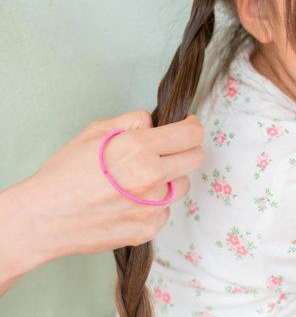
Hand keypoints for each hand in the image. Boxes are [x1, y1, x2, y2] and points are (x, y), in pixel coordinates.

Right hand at [0, 110, 204, 292]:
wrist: (43, 218)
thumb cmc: (65, 173)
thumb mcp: (96, 132)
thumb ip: (134, 121)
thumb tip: (157, 123)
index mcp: (139, 148)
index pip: (192, 135)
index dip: (192, 127)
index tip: (188, 127)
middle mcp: (151, 177)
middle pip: (197, 158)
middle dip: (185, 150)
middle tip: (166, 151)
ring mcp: (152, 207)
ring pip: (181, 185)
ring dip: (169, 179)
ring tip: (137, 180)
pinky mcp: (148, 229)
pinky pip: (165, 210)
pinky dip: (153, 204)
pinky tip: (127, 202)